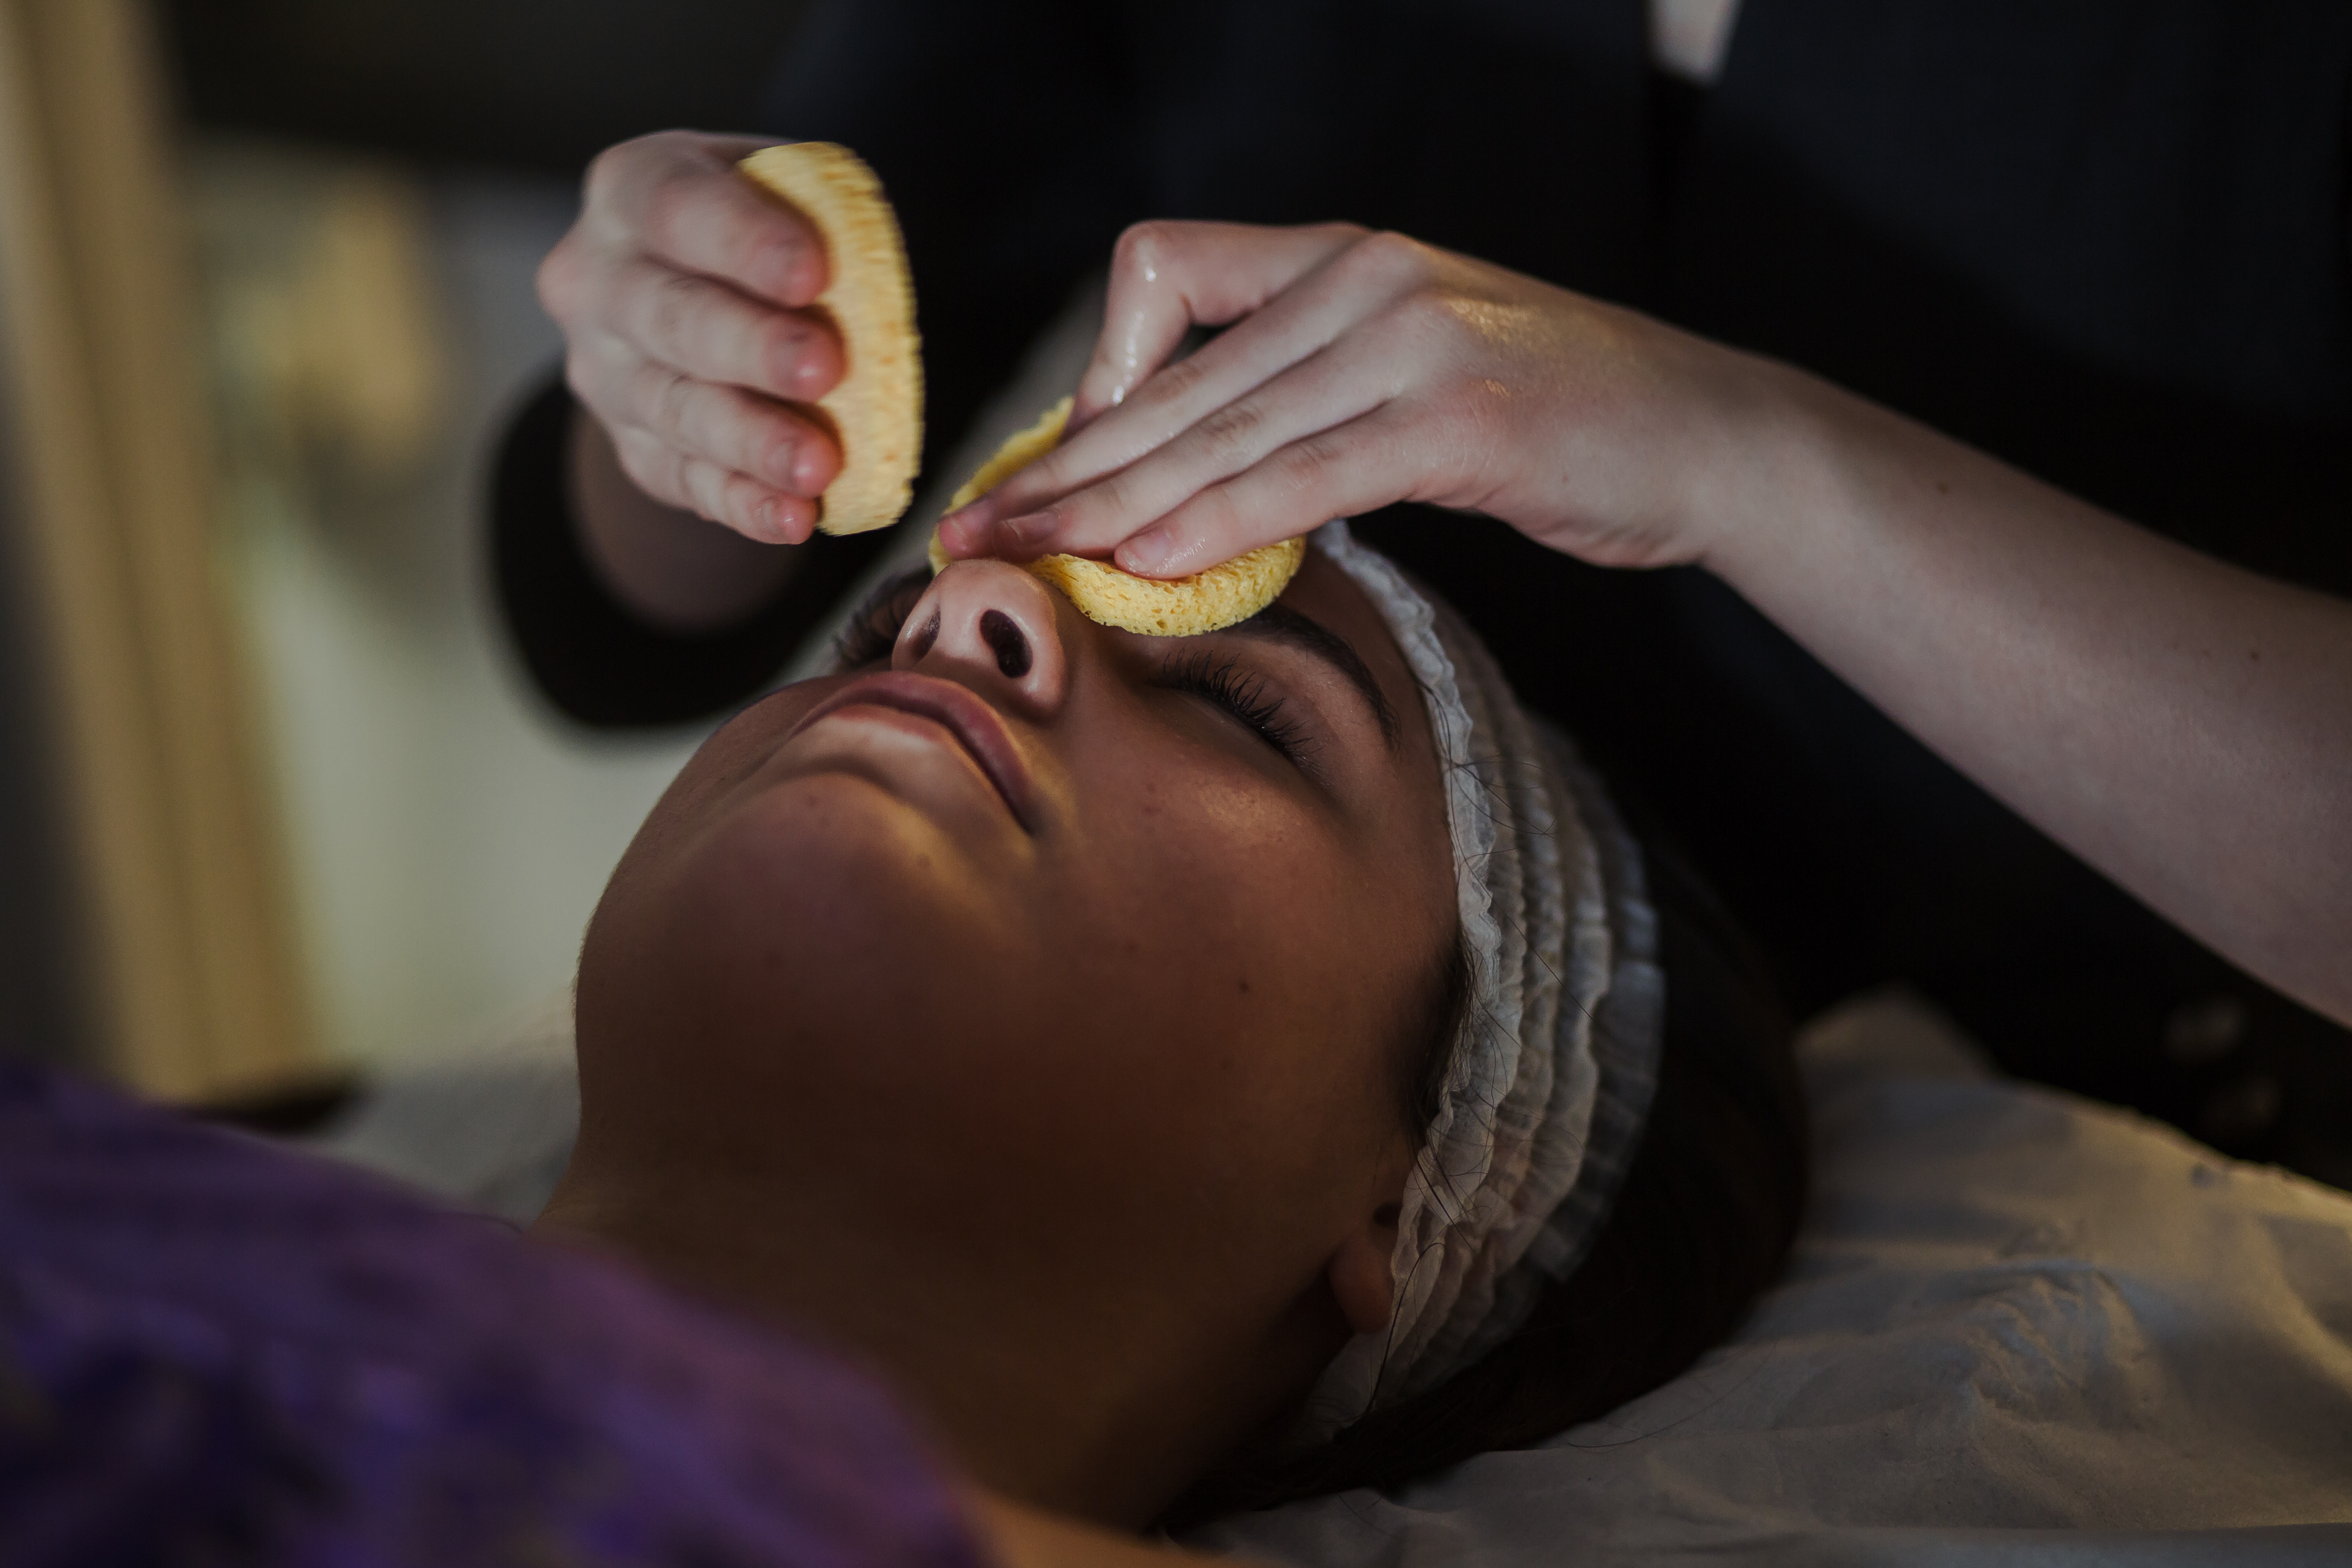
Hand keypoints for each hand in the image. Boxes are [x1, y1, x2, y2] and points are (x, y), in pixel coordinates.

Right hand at [538, 130, 844, 544]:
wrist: (695, 286)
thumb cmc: (759, 225)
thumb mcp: (782, 190)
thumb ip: (819, 220)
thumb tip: (870, 291)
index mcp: (632, 189)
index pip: (679, 207)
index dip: (745, 242)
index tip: (814, 273)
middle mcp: (597, 278)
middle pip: (670, 316)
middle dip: (750, 347)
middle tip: (824, 369)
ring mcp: (602, 370)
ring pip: (674, 410)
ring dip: (751, 442)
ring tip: (818, 467)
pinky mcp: (628, 444)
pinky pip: (684, 481)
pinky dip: (742, 503)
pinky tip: (793, 519)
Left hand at [934, 220, 1761, 577]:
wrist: (1706, 435)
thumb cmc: (1557, 418)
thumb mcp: (1410, 376)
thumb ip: (1304, 398)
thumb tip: (1191, 473)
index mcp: (1343, 257)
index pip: (1165, 279)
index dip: (1096, 375)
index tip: (1070, 463)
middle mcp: (1364, 280)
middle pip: (1167, 380)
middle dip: (1060, 467)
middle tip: (971, 531)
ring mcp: (1411, 341)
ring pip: (1216, 432)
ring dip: (1106, 507)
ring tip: (1022, 561)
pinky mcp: (1457, 418)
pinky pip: (1305, 475)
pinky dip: (1217, 522)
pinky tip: (1146, 564)